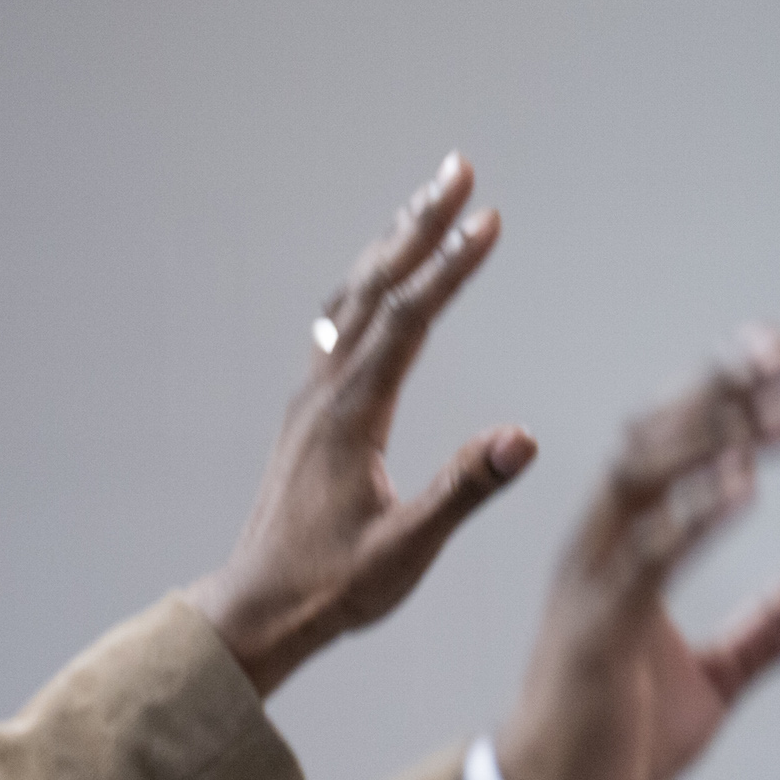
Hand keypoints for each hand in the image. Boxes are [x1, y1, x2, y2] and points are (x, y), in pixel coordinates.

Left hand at [189, 152, 535, 695]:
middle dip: (418, 225)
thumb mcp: (403, 551)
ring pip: (352, 302)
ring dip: (392, 248)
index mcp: (350, 417)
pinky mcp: (309, 417)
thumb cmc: (327, 590)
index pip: (408, 321)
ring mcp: (311, 401)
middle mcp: (324, 394)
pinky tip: (383, 283)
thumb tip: (523, 438)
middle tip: (458, 167)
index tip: (489, 219)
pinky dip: (369, 289)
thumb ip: (462, 492)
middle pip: (374, 288)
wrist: (256, 612)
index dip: (449, 267)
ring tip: (429, 202)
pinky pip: (339, 330)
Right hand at [494, 327, 779, 779]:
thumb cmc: (613, 738)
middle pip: (648, 439)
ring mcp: (591, 587)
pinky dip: (693, 515)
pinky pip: (644, 559)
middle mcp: (597, 549)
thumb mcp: (715, 677)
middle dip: (716, 392)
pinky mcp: (594, 633)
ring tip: (775, 416)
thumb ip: (776, 624)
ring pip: (639, 480)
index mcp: (619, 549)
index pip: (664, 445)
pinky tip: (746, 489)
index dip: (718, 392)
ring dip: (708, 438)